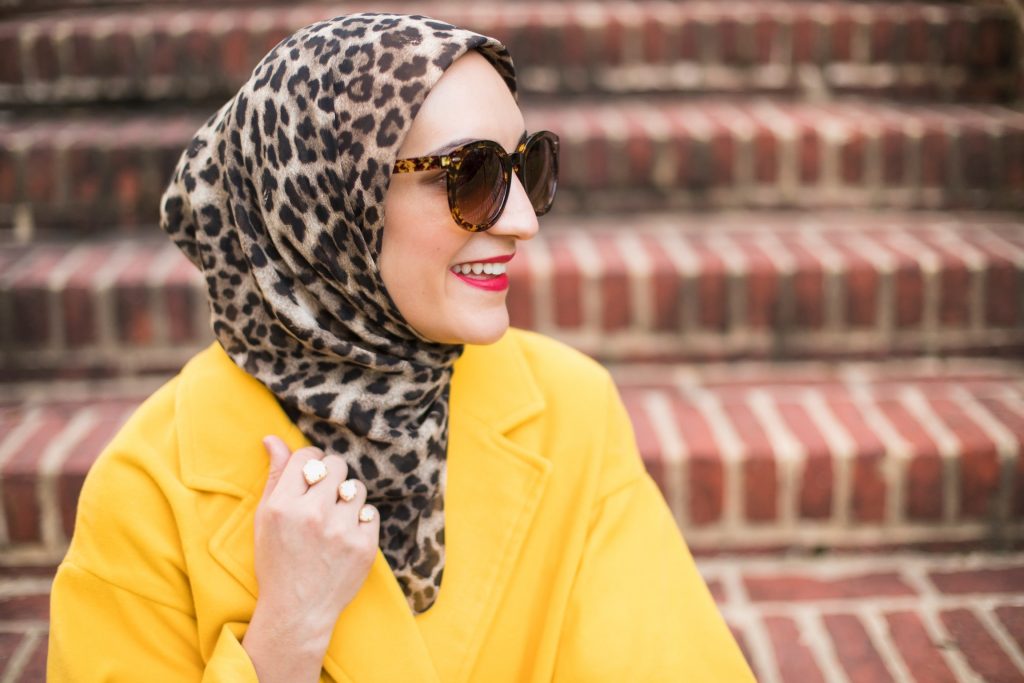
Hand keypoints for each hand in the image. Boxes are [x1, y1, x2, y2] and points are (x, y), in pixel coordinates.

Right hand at [242, 435, 379, 680]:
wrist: (298, 611)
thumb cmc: (277, 562)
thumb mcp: (265, 519)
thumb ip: (275, 476)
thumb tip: (273, 438)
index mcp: (283, 506)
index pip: (307, 456)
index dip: (311, 461)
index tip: (311, 476)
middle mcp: (312, 514)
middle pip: (337, 465)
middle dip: (332, 476)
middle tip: (324, 496)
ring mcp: (341, 530)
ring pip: (357, 488)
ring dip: (348, 499)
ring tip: (334, 520)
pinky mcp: (365, 546)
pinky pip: (371, 512)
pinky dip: (361, 521)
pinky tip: (345, 537)